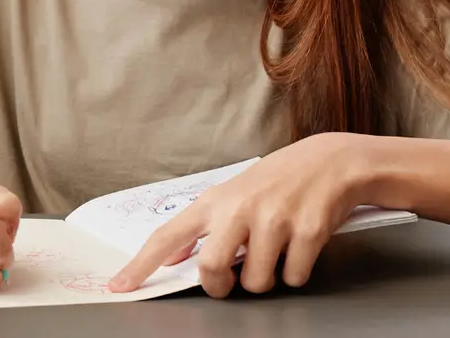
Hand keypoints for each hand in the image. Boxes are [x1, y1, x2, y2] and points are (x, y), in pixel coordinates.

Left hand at [111, 134, 364, 296]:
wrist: (329, 162)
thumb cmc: (275, 182)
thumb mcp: (230, 196)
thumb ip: (202, 228)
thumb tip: (172, 258)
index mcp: (213, 202)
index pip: (166, 235)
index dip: (141, 264)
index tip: (120, 286)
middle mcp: (239, 210)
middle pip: (212, 269)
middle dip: (221, 286)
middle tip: (233, 280)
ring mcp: (274, 220)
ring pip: (257, 281)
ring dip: (266, 279)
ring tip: (274, 254)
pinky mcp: (308, 231)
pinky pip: (294, 277)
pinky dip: (296, 272)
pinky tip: (299, 248)